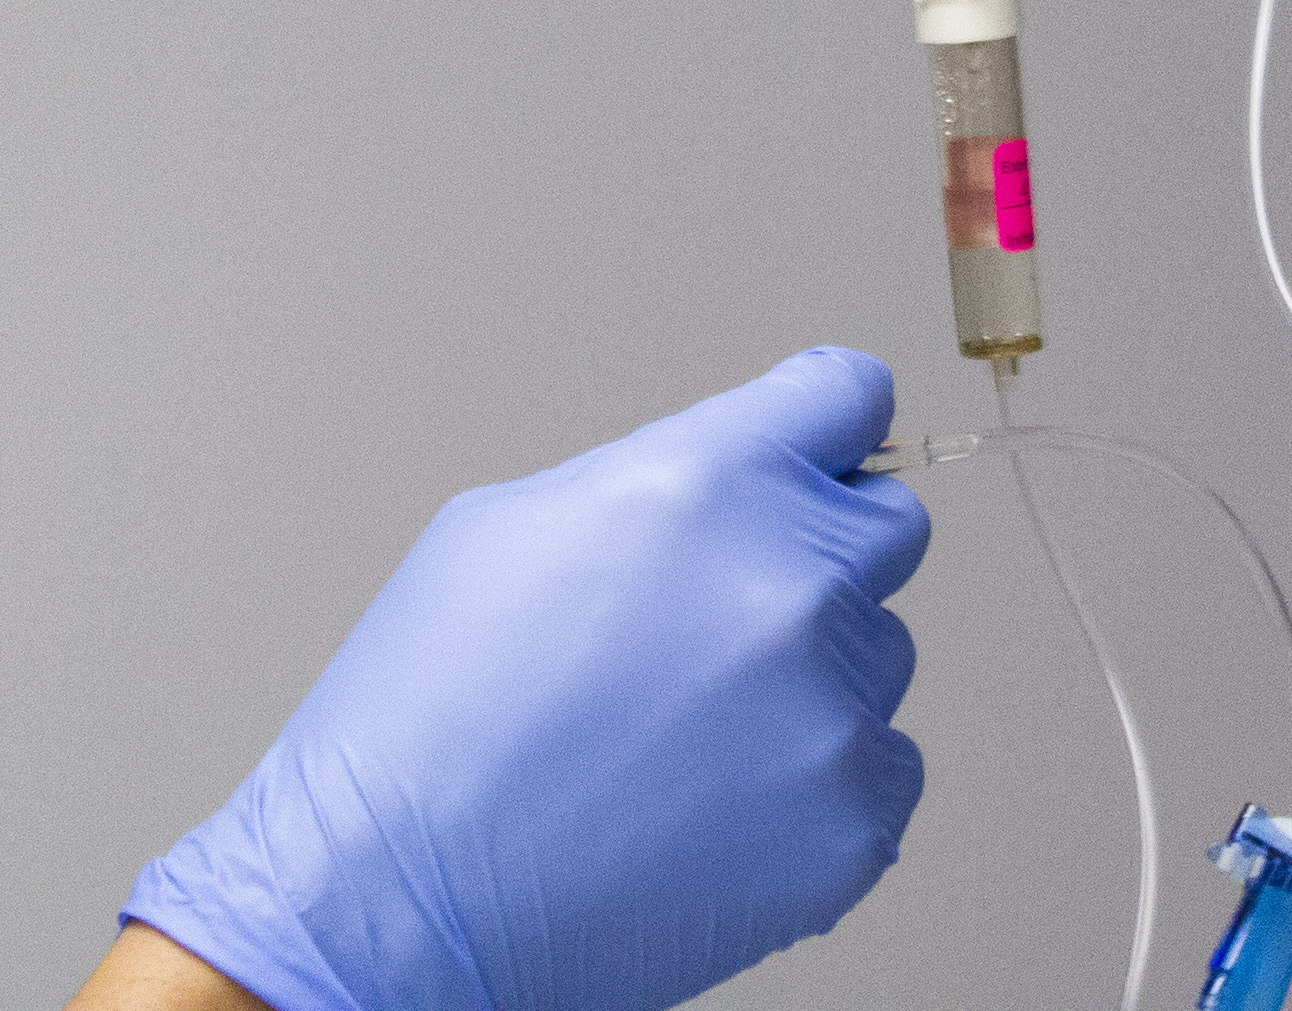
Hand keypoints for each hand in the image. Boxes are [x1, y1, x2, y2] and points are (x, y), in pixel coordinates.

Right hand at [120, 350, 928, 1010]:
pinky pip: (879, 773)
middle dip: (821, 553)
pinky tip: (711, 804)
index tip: (827, 445)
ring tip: (687, 734)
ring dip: (811, 680)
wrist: (404, 894)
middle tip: (724, 618)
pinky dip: (815, 786)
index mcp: (703, 486)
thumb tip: (728, 494)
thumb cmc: (429, 717)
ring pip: (878, 660)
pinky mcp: (850, 825)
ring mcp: (829, 712)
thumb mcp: (506, 529)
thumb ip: (652, 485)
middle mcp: (787, 585)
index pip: (845, 396)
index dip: (828, 423)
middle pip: (887, 528)